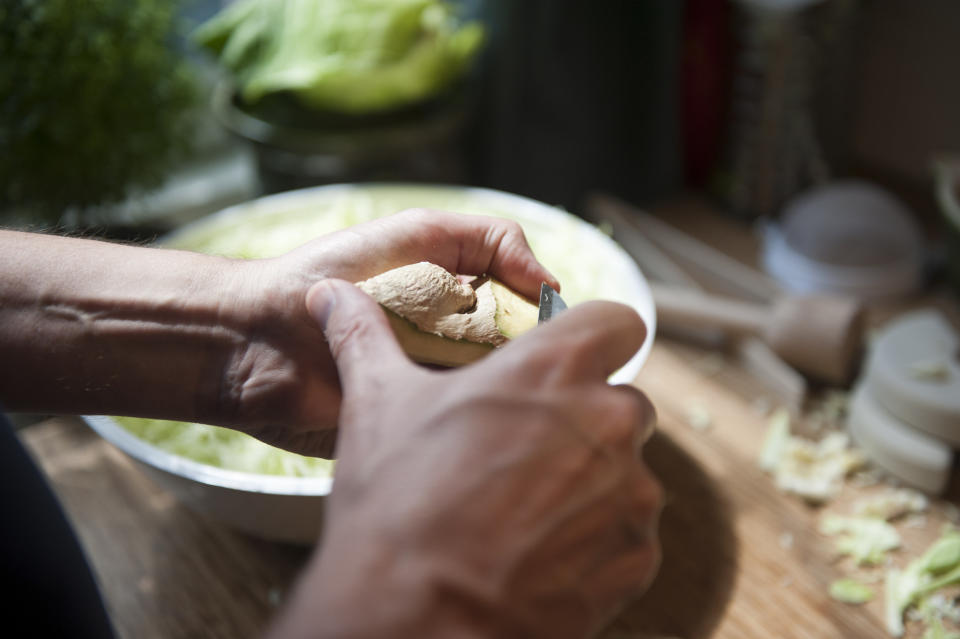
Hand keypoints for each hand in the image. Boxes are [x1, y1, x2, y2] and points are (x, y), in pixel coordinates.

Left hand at [0, 211, 554, 459]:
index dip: (548, 322)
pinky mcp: (409, 432)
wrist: (251, 337)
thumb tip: (552, 283)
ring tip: (468, 387)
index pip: (536, 318)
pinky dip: (459, 427)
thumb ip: (489, 240)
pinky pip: (451, 435)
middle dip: (524, 364)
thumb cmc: (328, 275)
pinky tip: (451, 416)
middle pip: (522, 364)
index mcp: (466, 304)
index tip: (549, 325)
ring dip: (492, 396)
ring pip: (492, 401)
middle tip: (502, 361)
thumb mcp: (415, 233)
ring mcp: (432, 392)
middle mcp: (457, 350)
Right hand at [267, 279, 661, 638]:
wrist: (414, 620)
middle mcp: (609, 423)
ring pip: (629, 470)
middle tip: (524, 449)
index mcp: (554, 370)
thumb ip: (362, 335)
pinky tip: (539, 552)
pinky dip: (596, 539)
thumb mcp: (376, 404)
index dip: (593, 337)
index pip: (618, 321)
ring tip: (524, 510)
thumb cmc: (397, 505)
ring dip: (591, 482)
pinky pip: (629, 534)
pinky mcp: (634, 557)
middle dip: (587, 418)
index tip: (565, 362)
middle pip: (624, 401)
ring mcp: (631, 494)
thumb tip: (329, 293)